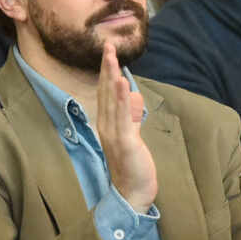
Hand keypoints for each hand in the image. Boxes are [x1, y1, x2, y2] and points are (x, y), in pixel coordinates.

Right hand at [95, 42, 156, 211]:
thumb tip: (135, 99)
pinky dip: (121, 98)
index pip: (106, 93)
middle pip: (105, 92)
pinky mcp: (125, 141)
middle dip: (106, 68)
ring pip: (111, 100)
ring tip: (111, 58)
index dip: (106, 72)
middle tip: (107, 46)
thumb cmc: (133, 167)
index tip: (108, 53)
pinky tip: (121, 83)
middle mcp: (106, 126)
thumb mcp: (132, 137)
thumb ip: (132, 118)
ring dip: (111, 77)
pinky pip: (122, 116)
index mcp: (107, 124)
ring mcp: (114, 134)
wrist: (132, 193)